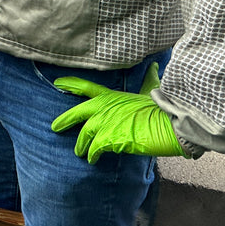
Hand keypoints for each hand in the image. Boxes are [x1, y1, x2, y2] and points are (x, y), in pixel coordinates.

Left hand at [50, 62, 185, 162]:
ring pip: (85, 134)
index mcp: (112, 95)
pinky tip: (92, 159)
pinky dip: (92, 154)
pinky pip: (95, 148)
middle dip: (65, 120)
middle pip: (78, 112)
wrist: (169, 123)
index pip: (86, 87)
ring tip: (79, 152)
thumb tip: (152, 66)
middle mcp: (104, 108)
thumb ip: (147, 80)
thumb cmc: (161, 107)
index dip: (71, 84)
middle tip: (55, 127)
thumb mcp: (150, 90)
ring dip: (81, 144)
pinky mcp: (110, 139)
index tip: (58, 83)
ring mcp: (106, 123)